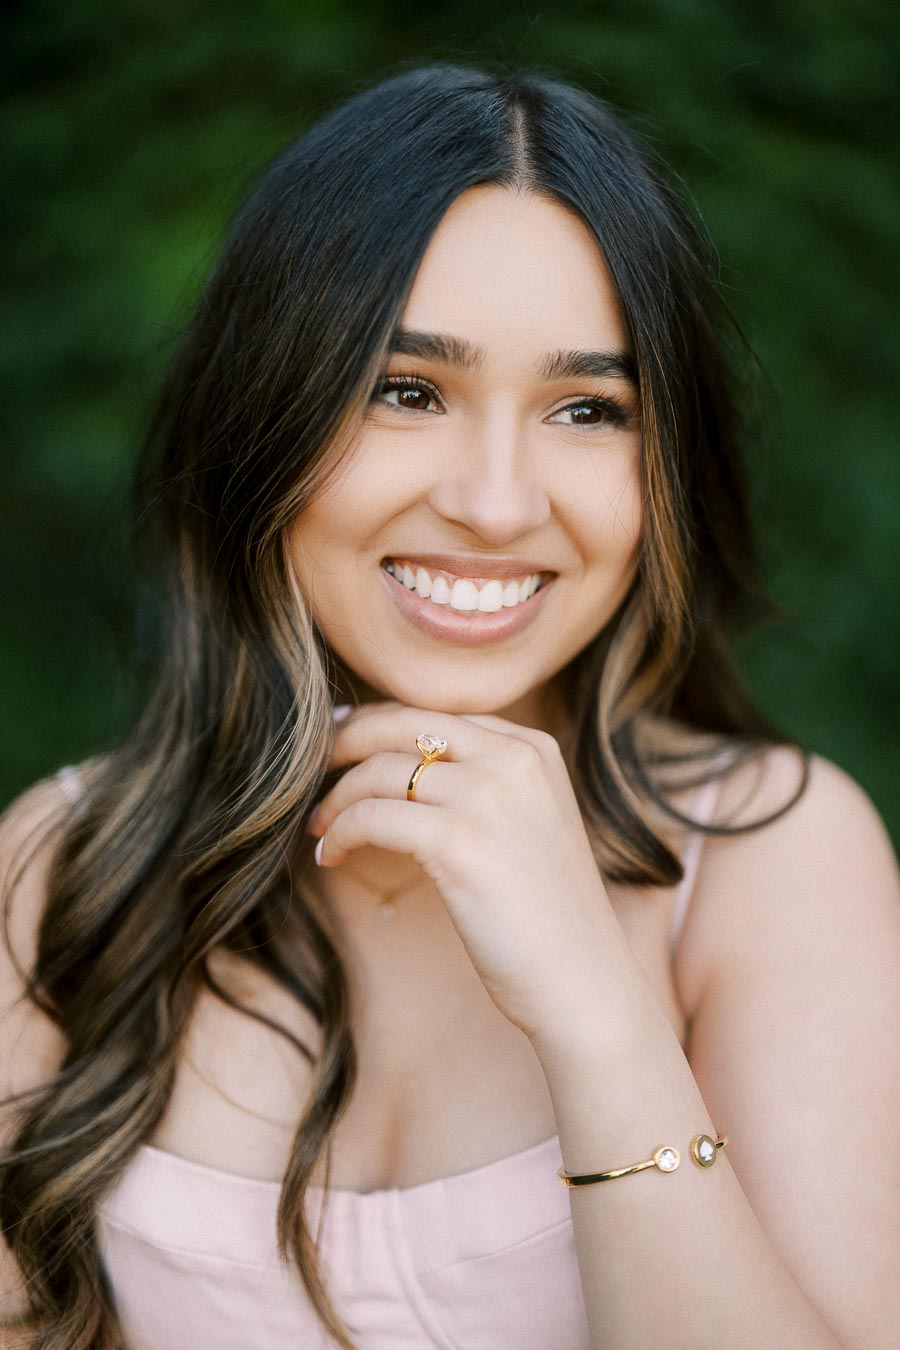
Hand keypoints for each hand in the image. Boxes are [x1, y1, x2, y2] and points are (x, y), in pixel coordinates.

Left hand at [307, 701, 615, 1041]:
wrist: (582, 979)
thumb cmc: (548, 915)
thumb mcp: (529, 823)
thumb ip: (486, 783)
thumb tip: (406, 763)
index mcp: (532, 748)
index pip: (436, 715)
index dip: (379, 724)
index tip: (343, 741)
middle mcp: (512, 759)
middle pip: (401, 724)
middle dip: (345, 740)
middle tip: (312, 767)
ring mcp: (486, 797)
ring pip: (378, 772)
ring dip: (335, 800)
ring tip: (317, 827)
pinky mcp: (458, 841)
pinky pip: (371, 817)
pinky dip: (338, 832)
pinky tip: (329, 855)